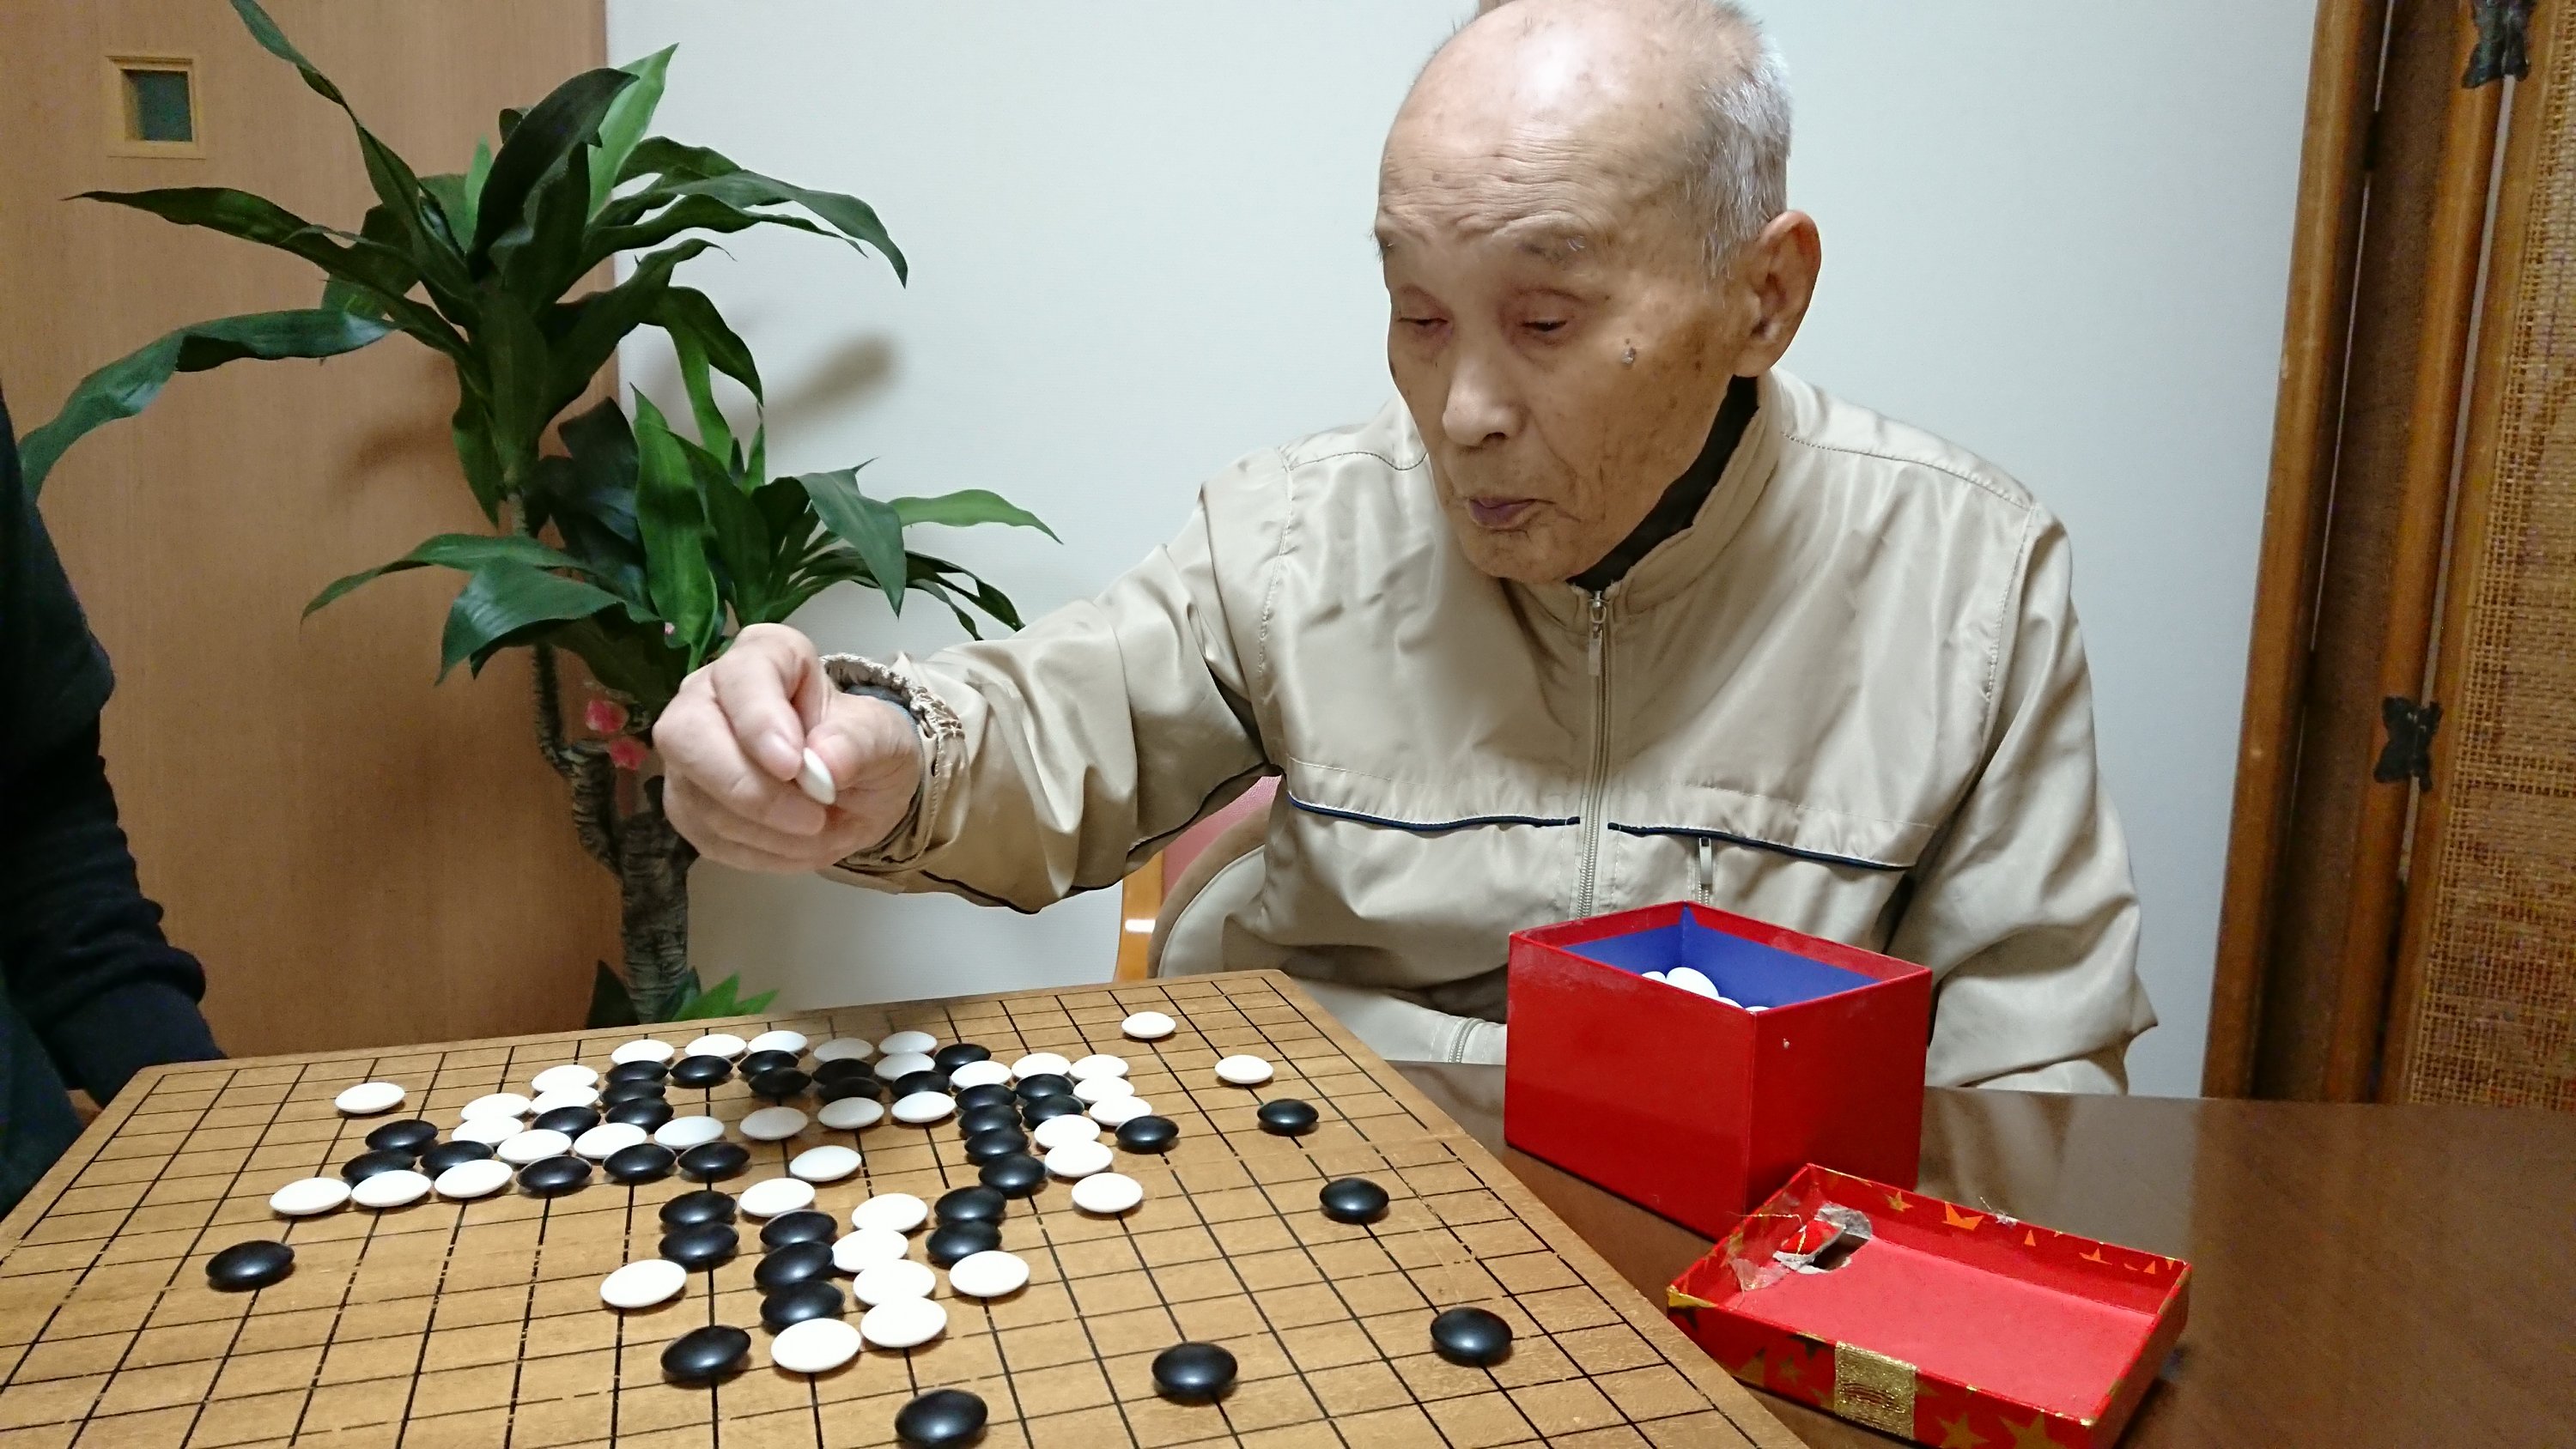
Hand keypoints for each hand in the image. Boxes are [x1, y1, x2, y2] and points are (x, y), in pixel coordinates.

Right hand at [656, 623, 923, 870]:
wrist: (856, 790)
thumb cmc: (863, 747)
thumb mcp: (883, 739)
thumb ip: (858, 742)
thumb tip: (824, 762)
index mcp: (766, 657)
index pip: (742, 674)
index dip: (759, 720)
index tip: (792, 766)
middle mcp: (710, 695)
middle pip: (686, 734)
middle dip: (745, 787)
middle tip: (810, 818)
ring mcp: (690, 752)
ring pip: (694, 796)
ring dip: (764, 831)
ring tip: (820, 831)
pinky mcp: (687, 803)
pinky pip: (705, 836)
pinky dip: (757, 853)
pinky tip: (795, 846)